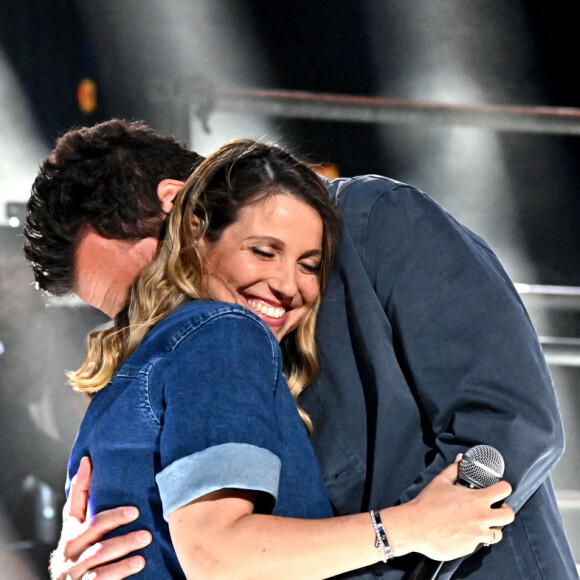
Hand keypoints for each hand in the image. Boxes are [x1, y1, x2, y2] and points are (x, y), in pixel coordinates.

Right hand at [50, 457, 151, 579]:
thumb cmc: (86, 557)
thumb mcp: (85, 534)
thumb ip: (89, 504)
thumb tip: (89, 462)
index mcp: (71, 532)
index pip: (74, 504)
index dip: (81, 483)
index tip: (90, 462)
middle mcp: (69, 550)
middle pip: (93, 527)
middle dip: (115, 518)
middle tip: (136, 511)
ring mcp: (75, 570)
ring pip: (100, 553)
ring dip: (124, 544)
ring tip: (146, 537)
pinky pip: (102, 577)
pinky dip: (121, 570)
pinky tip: (139, 562)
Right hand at [389, 461, 514, 561]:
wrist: (416, 527)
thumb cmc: (428, 502)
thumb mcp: (441, 481)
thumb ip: (454, 469)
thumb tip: (461, 458)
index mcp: (477, 500)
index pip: (504, 491)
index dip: (504, 487)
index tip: (501, 488)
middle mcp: (482, 518)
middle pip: (509, 515)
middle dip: (505, 510)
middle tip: (495, 508)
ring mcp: (477, 535)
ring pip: (498, 534)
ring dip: (492, 527)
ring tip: (481, 523)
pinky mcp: (470, 548)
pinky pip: (479, 543)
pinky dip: (474, 537)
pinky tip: (462, 532)